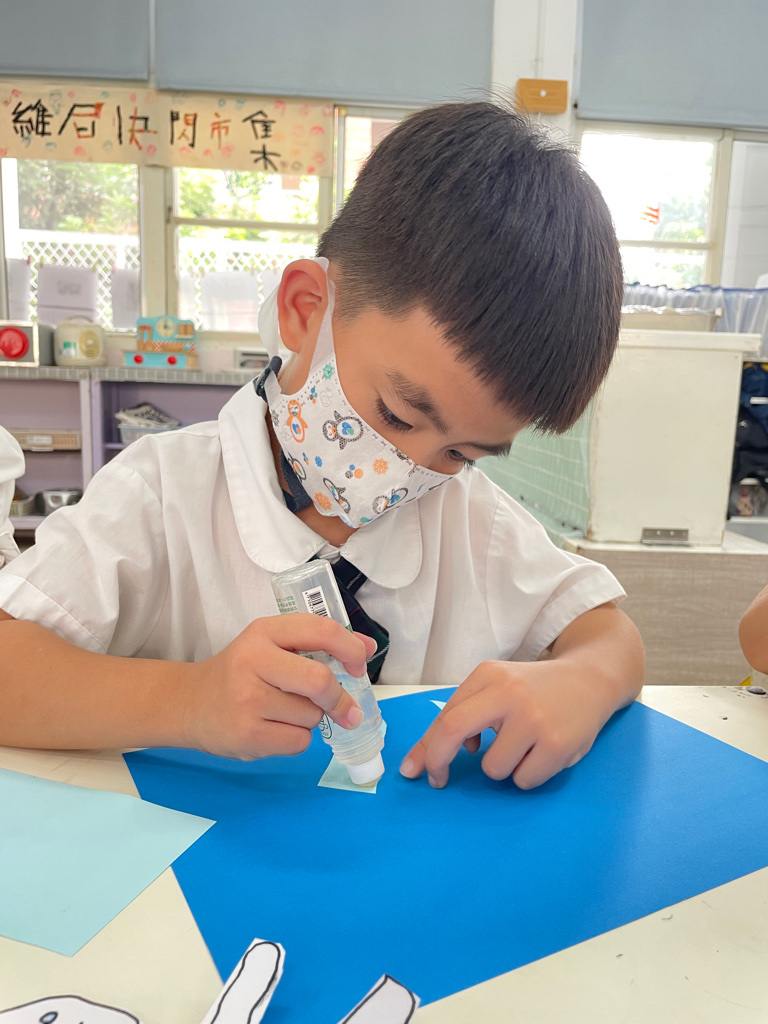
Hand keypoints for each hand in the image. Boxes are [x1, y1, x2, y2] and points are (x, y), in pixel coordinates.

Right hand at [183, 614, 376, 759]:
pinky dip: (296, 740)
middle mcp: (253, 660)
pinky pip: (299, 742)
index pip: (322, 631)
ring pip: (311, 716)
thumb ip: (319, 643)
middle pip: (319, 681)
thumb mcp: (273, 645)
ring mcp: (247, 700)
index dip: (351, 650)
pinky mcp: (246, 735)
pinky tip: (273, 729)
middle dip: (339, 699)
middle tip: (347, 710)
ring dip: (311, 719)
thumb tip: (369, 648)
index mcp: (265, 631)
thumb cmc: (241, 672)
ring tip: (284, 713)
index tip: (359, 667)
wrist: (190, 703)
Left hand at [400, 659, 611, 789]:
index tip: (414, 769)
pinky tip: (543, 752)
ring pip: (492, 768)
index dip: (426, 747)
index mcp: (488, 675)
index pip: (445, 715)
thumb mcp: (498, 688)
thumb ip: (467, 714)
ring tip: (524, 746)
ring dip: (502, 767)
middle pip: (453, 730)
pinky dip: (528, 774)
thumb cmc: (536, 690)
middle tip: (438, 780)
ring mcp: (534, 719)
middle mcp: (508, 692)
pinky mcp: (558, 745)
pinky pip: (523, 780)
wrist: (592, 680)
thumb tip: (436, 754)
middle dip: (437, 761)